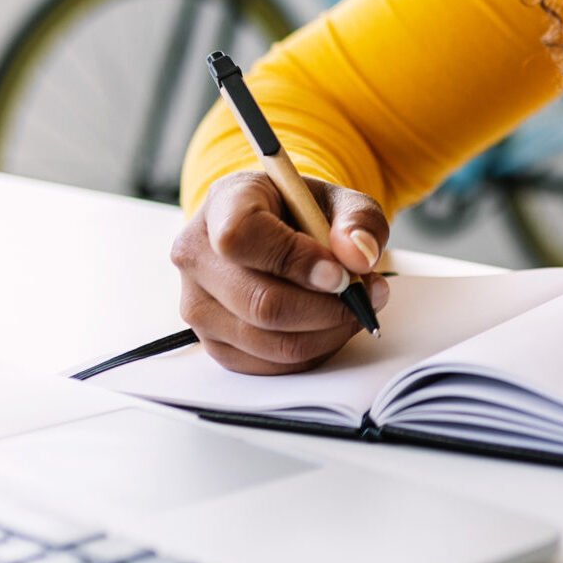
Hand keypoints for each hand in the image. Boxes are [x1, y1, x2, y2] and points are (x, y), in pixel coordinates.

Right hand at [169, 172, 390, 373]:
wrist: (272, 229)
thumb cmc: (301, 211)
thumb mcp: (338, 199)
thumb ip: (358, 219)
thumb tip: (359, 257)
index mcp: (222, 204)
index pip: (242, 238)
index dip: (296, 261)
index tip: (340, 273)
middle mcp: (197, 256)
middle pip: (261, 303)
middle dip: (327, 308)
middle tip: (365, 296)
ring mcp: (197, 305)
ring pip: (268, 341)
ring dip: (326, 332)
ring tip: (355, 308)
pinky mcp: (212, 342)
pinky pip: (267, 364)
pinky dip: (311, 351)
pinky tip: (330, 326)